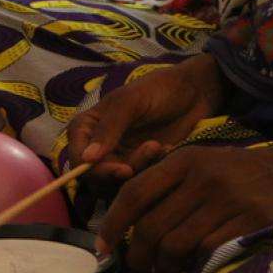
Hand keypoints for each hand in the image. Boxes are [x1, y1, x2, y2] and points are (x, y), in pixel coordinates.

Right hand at [67, 55, 228, 184]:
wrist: (194, 92)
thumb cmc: (159, 89)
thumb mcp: (130, 102)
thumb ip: (108, 129)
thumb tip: (87, 159)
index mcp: (87, 127)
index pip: (78, 157)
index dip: (95, 170)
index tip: (123, 170)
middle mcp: (98, 146)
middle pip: (96, 176)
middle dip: (122, 172)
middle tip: (150, 153)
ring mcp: (119, 158)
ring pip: (117, 183)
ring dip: (141, 169)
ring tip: (161, 146)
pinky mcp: (140, 167)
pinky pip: (138, 181)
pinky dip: (153, 171)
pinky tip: (169, 150)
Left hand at [98, 142, 272, 272]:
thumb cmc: (243, 171)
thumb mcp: (203, 161)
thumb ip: (167, 182)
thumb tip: (126, 221)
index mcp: (186, 160)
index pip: (135, 193)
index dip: (113, 223)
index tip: (102, 245)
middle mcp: (203, 177)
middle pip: (152, 226)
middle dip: (137, 254)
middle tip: (136, 268)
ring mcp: (229, 200)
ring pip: (176, 244)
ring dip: (164, 266)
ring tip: (163, 271)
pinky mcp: (251, 222)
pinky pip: (207, 252)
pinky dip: (194, 266)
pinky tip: (192, 270)